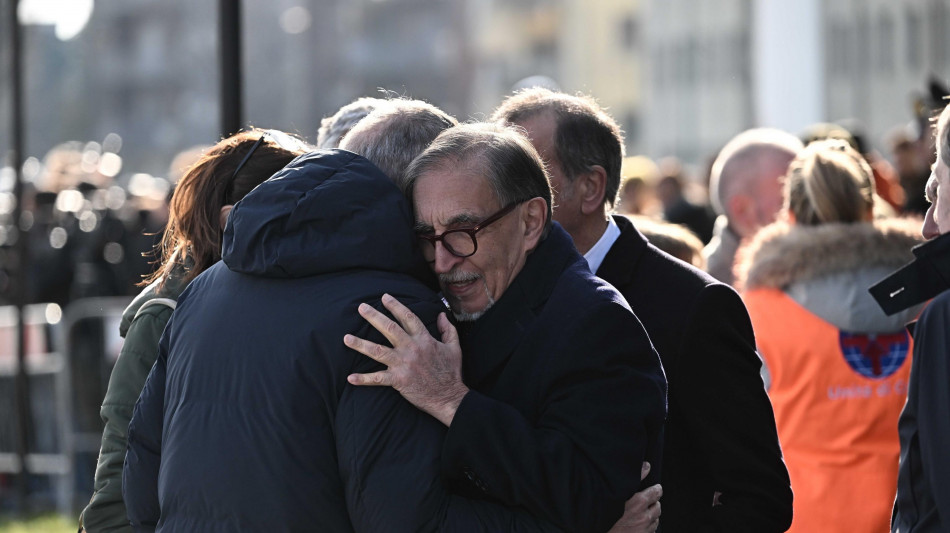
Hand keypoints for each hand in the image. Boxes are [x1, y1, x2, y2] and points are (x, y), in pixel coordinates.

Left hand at [345, 293, 468, 425]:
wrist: (449, 397)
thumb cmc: (451, 373)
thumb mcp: (454, 347)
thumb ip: (447, 329)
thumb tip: (441, 315)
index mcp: (424, 339)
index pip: (408, 317)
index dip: (395, 306)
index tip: (384, 297)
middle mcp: (411, 348)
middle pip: (389, 328)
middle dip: (374, 316)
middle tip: (361, 307)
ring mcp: (403, 364)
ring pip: (378, 351)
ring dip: (360, 344)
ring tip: (346, 338)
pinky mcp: (398, 380)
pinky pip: (377, 379)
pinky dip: (363, 379)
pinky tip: (350, 378)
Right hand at [608, 462, 661, 532]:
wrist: (599, 530)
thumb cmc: (606, 512)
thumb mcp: (619, 492)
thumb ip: (636, 477)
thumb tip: (647, 465)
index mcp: (639, 502)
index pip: (656, 492)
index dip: (656, 489)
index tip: (655, 488)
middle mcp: (644, 516)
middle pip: (658, 506)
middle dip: (653, 503)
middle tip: (645, 502)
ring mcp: (644, 529)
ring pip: (656, 519)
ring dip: (651, 515)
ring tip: (641, 513)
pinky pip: (651, 530)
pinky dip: (648, 526)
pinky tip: (638, 524)